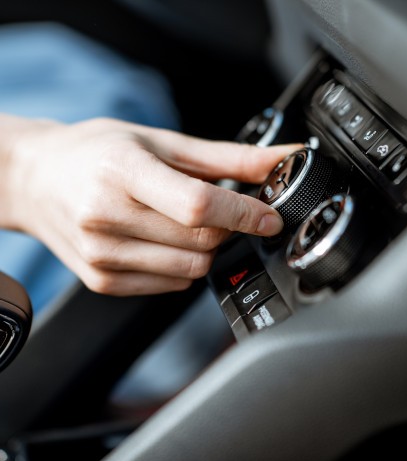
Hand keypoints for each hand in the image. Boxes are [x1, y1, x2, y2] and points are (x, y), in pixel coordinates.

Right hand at [1, 117, 298, 295]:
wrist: (36, 180)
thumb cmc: (96, 153)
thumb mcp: (161, 142)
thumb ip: (228, 158)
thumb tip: (283, 161)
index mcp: (122, 172)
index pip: (198, 206)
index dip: (244, 215)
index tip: (269, 217)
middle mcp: (106, 218)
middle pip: (202, 242)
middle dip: (225, 228)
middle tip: (216, 208)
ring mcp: (102, 256)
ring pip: (192, 269)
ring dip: (205, 248)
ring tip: (181, 222)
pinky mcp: (104, 281)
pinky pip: (172, 285)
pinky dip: (182, 265)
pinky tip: (163, 240)